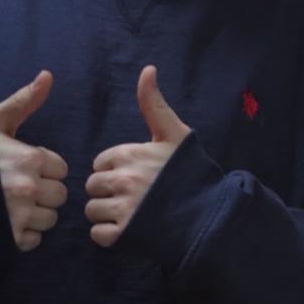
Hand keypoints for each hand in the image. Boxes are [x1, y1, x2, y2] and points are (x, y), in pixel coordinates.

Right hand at [0, 70, 68, 251]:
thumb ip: (22, 103)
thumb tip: (47, 75)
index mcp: (30, 159)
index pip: (60, 170)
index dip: (44, 170)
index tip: (23, 169)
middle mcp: (28, 187)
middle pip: (59, 196)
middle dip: (42, 193)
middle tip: (16, 189)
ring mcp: (18, 214)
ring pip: (50, 219)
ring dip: (35, 216)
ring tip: (9, 206)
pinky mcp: (7, 237)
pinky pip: (33, 241)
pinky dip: (22, 236)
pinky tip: (4, 223)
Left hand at [85, 66, 190, 247]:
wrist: (211, 214)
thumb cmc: (192, 171)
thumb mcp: (176, 134)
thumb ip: (154, 104)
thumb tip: (147, 69)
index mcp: (132, 154)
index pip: (101, 161)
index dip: (116, 168)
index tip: (137, 173)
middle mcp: (124, 180)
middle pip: (93, 185)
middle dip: (108, 190)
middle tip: (134, 195)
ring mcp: (124, 208)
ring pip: (92, 209)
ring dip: (106, 213)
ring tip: (131, 212)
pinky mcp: (124, 235)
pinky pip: (97, 234)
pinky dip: (109, 234)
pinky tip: (129, 228)